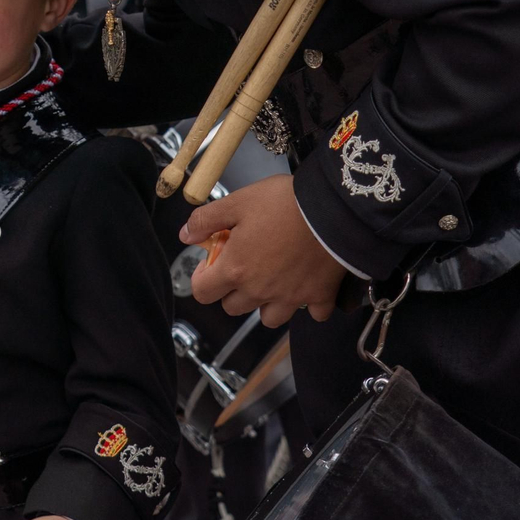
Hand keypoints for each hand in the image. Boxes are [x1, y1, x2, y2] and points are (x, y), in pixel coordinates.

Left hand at [180, 173, 345, 327]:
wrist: (333, 209)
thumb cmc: (283, 203)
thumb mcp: (237, 201)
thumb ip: (206, 220)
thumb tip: (186, 235)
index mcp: (235, 269)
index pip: (203, 293)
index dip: (202, 278)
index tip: (211, 263)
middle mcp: (260, 291)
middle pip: (233, 307)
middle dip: (232, 289)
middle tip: (243, 263)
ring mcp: (290, 298)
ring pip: (268, 318)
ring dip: (266, 304)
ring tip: (273, 278)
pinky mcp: (319, 297)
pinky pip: (311, 313)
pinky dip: (307, 303)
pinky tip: (307, 283)